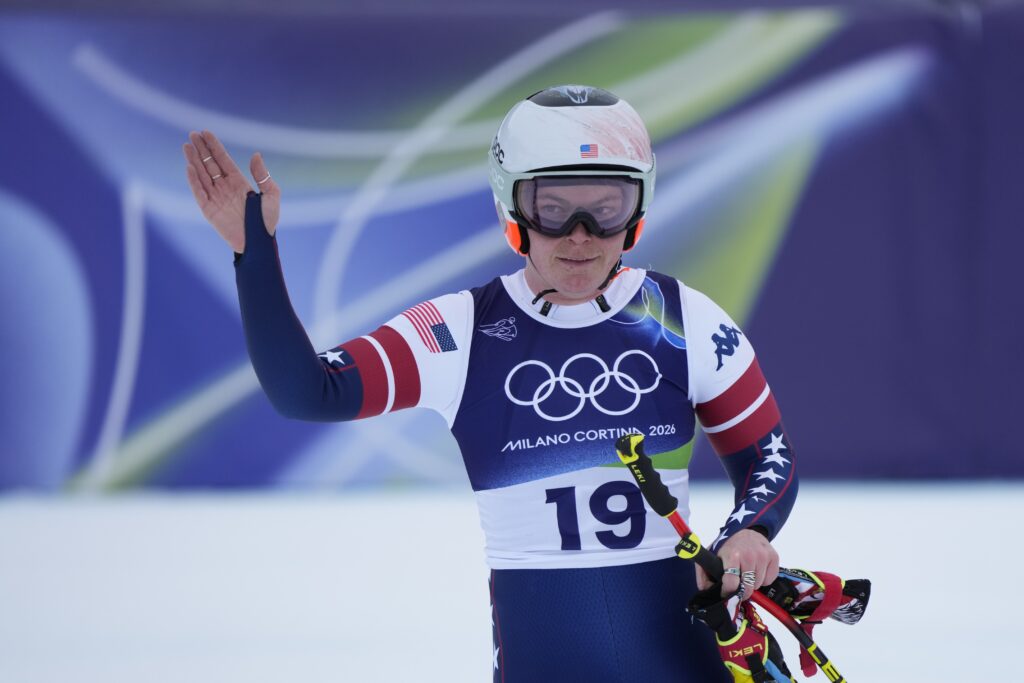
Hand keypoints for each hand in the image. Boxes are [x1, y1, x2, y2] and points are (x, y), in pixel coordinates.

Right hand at [183, 130, 279, 252]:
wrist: (258, 244)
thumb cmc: (267, 222)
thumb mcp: (271, 196)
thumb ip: (264, 176)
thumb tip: (256, 155)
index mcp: (238, 182)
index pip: (223, 159)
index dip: (214, 146)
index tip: (205, 132)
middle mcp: (225, 187)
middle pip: (210, 164)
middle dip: (201, 149)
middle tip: (192, 134)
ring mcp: (216, 197)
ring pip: (202, 174)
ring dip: (194, 160)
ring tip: (186, 145)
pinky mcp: (209, 209)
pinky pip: (199, 192)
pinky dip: (193, 180)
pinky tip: (189, 167)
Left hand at [696, 528, 779, 599]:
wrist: (746, 529)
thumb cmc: (728, 546)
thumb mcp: (712, 556)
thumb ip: (704, 574)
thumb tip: (705, 590)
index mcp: (732, 555)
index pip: (732, 583)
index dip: (728, 592)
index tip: (726, 593)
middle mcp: (749, 555)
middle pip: (747, 587)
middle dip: (741, 590)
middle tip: (738, 585)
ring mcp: (763, 556)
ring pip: (758, 585)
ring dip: (752, 584)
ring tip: (746, 573)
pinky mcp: (774, 557)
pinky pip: (769, 580)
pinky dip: (763, 579)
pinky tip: (757, 570)